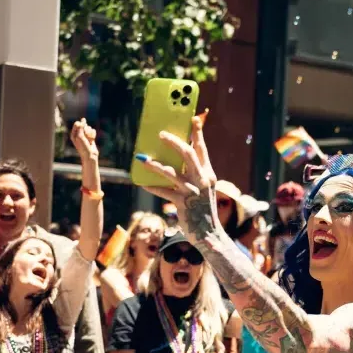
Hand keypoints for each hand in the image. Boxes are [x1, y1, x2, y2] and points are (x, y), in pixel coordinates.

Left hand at [71, 118, 97, 160]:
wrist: (90, 155)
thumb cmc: (83, 147)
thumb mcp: (80, 136)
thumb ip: (81, 127)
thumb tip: (83, 119)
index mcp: (73, 134)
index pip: (77, 124)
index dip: (81, 126)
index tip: (82, 132)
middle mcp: (79, 134)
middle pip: (84, 125)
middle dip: (86, 130)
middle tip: (86, 138)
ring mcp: (85, 135)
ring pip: (89, 128)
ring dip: (90, 133)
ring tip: (89, 140)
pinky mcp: (91, 137)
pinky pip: (93, 131)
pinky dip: (93, 135)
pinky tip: (92, 140)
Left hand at [134, 116, 218, 239]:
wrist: (209, 235)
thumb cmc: (203, 212)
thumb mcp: (203, 191)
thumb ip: (193, 176)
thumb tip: (176, 162)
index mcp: (208, 175)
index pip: (202, 149)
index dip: (197, 133)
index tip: (192, 118)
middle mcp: (202, 180)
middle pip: (188, 154)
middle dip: (174, 141)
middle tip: (160, 134)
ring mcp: (192, 192)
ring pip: (171, 172)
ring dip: (155, 164)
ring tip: (142, 159)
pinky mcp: (182, 204)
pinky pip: (164, 192)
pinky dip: (153, 187)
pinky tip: (143, 184)